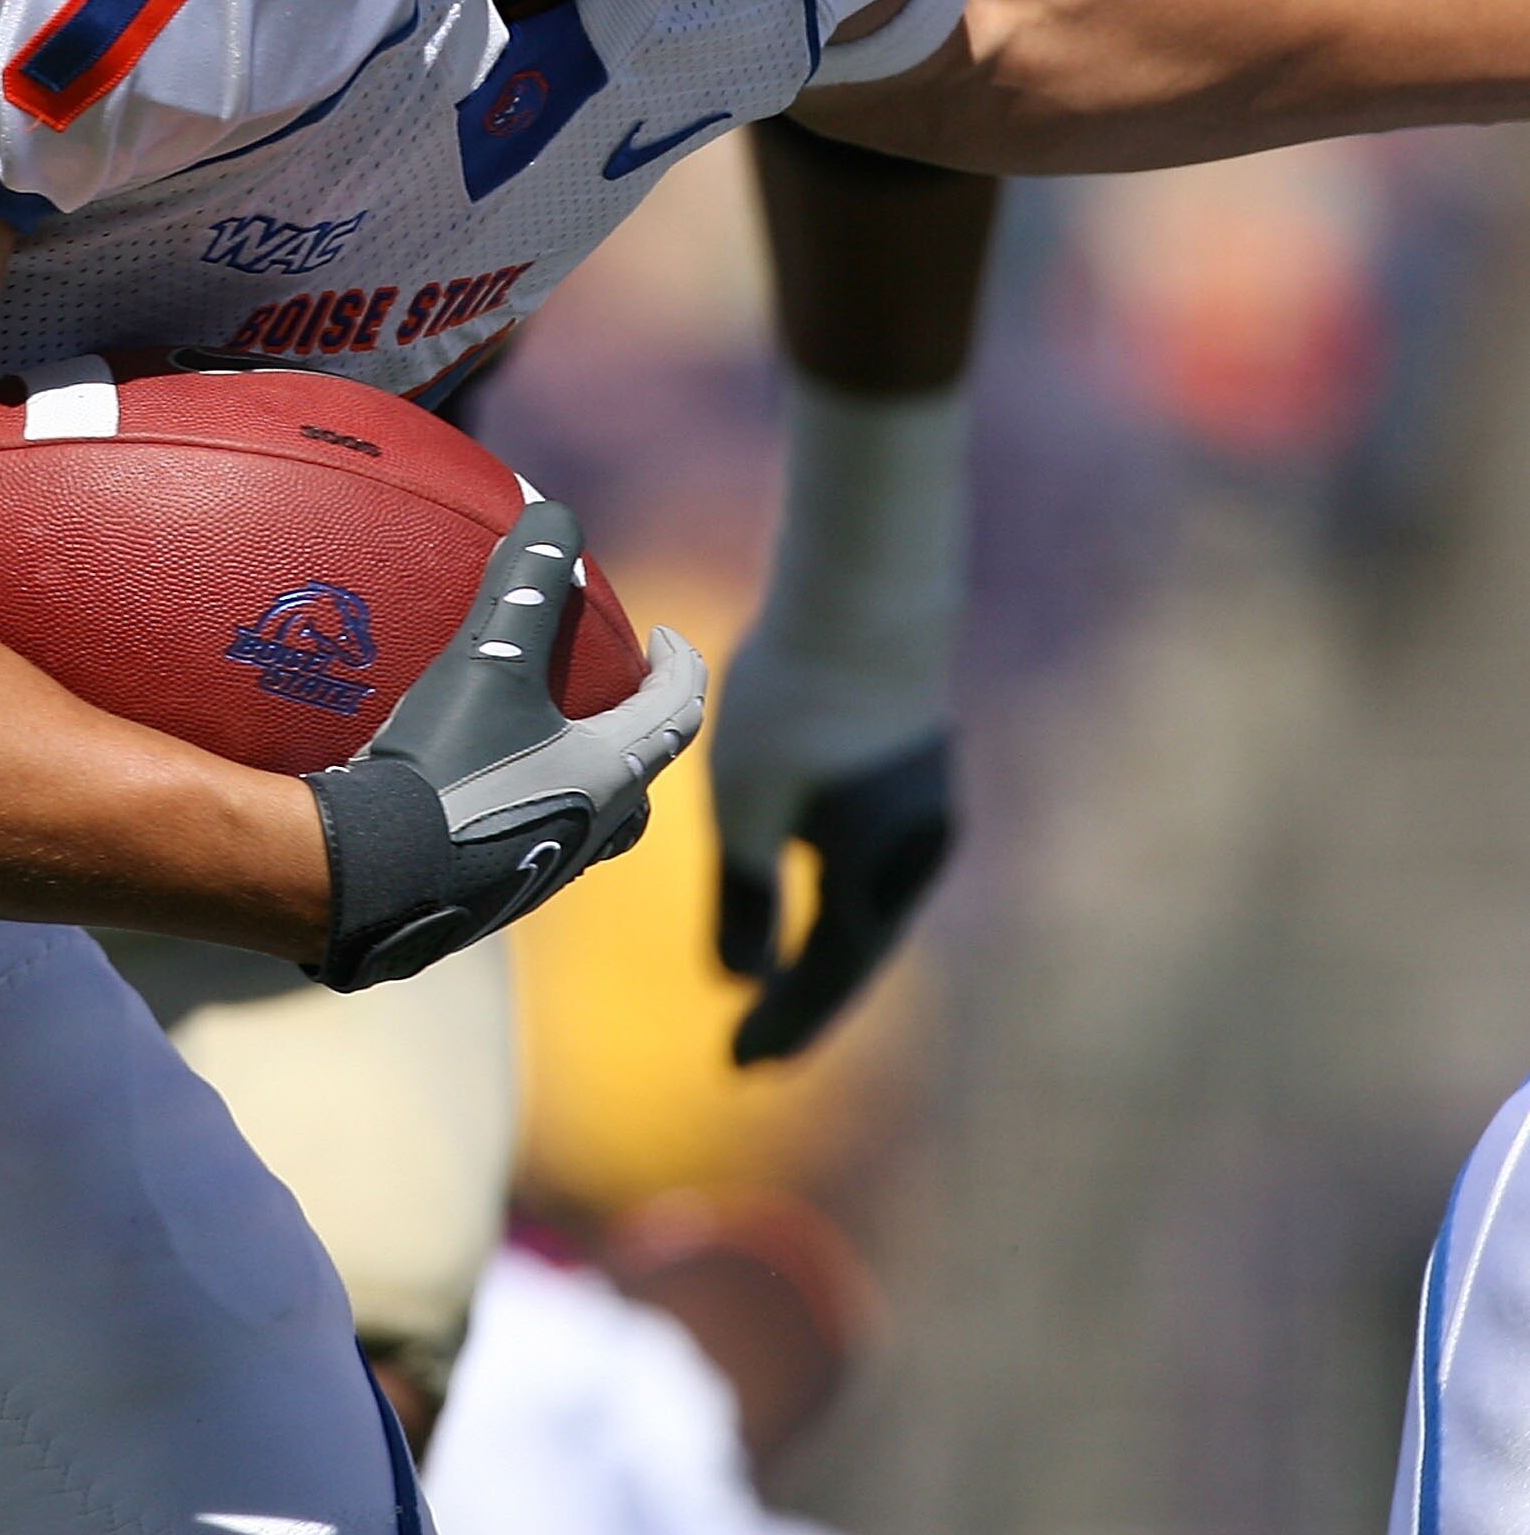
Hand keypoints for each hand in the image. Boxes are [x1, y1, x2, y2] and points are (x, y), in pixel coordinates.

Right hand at [306, 502, 705, 992]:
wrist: (374, 879)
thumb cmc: (448, 769)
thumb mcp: (488, 661)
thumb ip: (524, 581)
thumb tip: (553, 509)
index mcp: (609, 775)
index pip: (678, 713)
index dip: (682, 666)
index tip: (666, 635)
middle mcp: (590, 830)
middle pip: (639, 775)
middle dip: (634, 729)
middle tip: (606, 693)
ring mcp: (541, 869)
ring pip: (585, 815)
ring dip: (577, 769)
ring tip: (535, 732)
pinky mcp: (489, 892)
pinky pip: (522, 835)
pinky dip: (516, 798)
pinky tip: (459, 777)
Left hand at [711, 675, 952, 1063]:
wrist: (867, 592)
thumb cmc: (799, 703)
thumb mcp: (752, 806)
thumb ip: (745, 897)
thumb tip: (740, 980)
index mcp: (874, 876)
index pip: (826, 973)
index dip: (783, 1023)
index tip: (737, 1066)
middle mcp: (913, 852)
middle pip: (856, 946)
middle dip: (806, 996)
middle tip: (760, 1044)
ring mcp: (921, 804)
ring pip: (868, 897)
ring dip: (825, 941)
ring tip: (783, 973)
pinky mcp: (912, 759)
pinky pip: (870, 850)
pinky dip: (836, 883)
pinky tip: (813, 874)